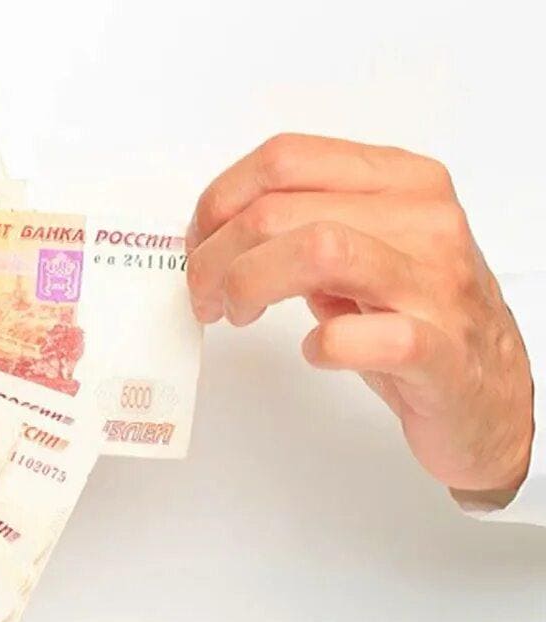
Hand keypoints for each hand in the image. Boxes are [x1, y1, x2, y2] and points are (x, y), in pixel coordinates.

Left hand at [186, 133, 532, 494]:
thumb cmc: (419, 318)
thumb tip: (217, 229)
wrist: (491, 393)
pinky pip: (366, 336)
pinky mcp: (440, 352)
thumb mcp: (362, 250)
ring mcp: (436, 284)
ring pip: (318, 250)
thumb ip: (303, 225)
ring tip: (236, 316)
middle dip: (216, 257)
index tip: (199, 244)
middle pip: (280, 210)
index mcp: (401, 182)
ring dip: (250, 286)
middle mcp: (423, 221)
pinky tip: (313, 350)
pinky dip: (322, 344)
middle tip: (205, 296)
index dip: (219, 200)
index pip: (284, 159)